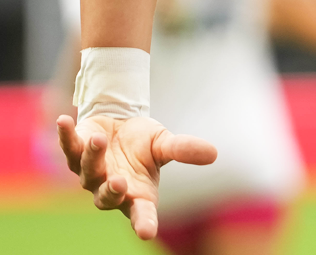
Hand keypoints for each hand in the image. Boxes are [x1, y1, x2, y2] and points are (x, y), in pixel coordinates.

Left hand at [57, 113, 215, 239]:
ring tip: (100, 139)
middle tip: (119, 182)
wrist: (120, 123)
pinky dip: (65, 136)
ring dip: (94, 156)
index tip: (146, 232)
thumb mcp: (165, 144)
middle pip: (107, 198)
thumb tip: (214, 153)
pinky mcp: (76, 153)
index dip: (143, 222)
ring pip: (88, 171)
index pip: (140, 213)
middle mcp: (110, 188)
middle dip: (111, 191)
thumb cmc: (143, 142)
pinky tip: (64, 121)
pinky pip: (69, 148)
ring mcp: (90, 173)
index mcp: (136, 193)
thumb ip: (184, 150)